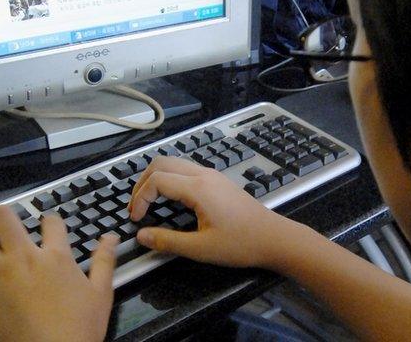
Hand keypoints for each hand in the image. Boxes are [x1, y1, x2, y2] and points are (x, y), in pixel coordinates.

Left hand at [0, 205, 116, 341]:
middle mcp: (23, 256)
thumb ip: (104, 261)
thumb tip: (111, 236)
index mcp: (55, 255)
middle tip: (1, 225)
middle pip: (3, 217)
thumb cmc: (80, 327)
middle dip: (1, 217)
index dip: (49, 221)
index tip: (47, 227)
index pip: (50, 221)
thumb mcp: (101, 293)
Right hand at [127, 156, 287, 267]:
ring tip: (148, 202)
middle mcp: (203, 174)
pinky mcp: (218, 180)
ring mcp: (212, 174)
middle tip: (136, 206)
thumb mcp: (201, 249)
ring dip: (156, 178)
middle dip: (142, 182)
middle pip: (161, 162)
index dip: (140, 198)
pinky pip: (186, 169)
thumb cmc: (241, 244)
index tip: (136, 219)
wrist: (274, 238)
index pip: (156, 180)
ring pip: (174, 162)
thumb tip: (141, 236)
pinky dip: (170, 178)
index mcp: (198, 188)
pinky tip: (169, 199)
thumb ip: (168, 241)